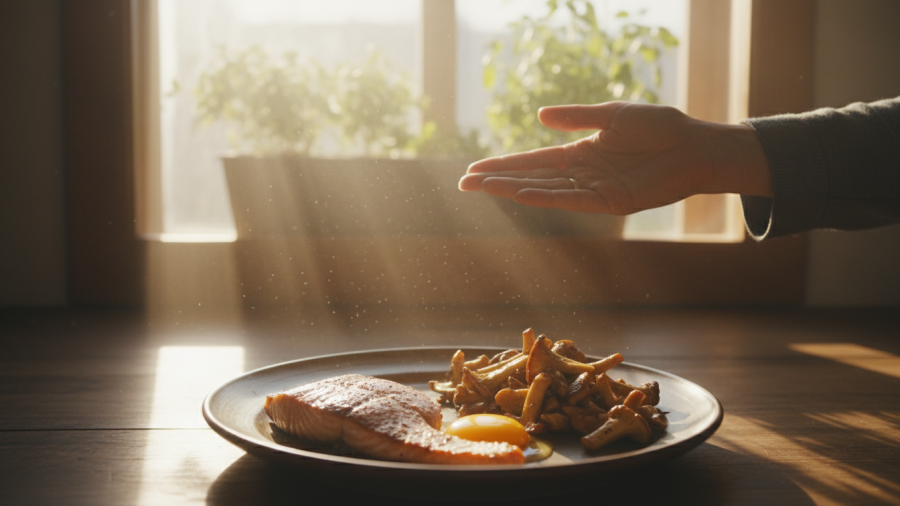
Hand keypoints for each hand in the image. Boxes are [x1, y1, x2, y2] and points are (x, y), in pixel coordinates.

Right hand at [459, 102, 770, 214]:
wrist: (694, 146)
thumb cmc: (659, 127)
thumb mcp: (613, 114)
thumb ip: (577, 117)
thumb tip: (540, 114)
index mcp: (579, 152)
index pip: (532, 161)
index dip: (503, 165)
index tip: (474, 170)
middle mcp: (580, 174)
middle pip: (530, 178)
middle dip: (497, 181)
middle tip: (464, 184)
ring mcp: (593, 190)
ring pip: (544, 191)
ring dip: (512, 190)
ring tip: (483, 188)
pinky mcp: (609, 202)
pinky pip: (570, 200)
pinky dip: (545, 198)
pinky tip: (521, 194)